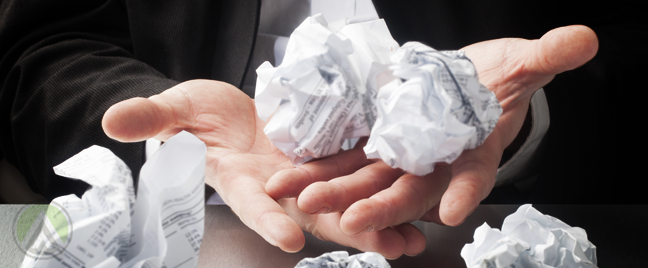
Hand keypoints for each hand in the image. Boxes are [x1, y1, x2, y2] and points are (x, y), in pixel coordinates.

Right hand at [102, 80, 423, 257]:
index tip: (287, 238)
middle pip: (313, 213)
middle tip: (382, 245)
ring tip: (411, 238)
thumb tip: (113, 120)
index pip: (253, 203)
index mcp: (241, 179)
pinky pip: (358, 174)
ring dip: (376, 219)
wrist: (229, 111)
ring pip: (343, 201)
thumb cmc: (199, 113)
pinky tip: (416, 199)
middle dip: (346, 230)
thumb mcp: (177, 110)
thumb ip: (154, 119)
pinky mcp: (327, 156)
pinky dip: (382, 188)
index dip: (267, 219)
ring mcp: (307, 174)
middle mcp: (279, 185)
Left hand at [266, 25, 598, 253]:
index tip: (452, 209)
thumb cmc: (498, 80)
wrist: (465, 82)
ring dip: (335, 191)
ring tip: (300, 198)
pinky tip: (290, 175)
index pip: (474, 174)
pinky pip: (345, 157)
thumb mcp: (522, 63)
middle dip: (380, 205)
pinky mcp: (376, 143)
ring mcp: (402, 155)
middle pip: (409, 189)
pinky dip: (320, 166)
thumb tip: (582, 40)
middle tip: (350, 219)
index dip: (465, 190)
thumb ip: (545, 57)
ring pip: (368, 178)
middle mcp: (436, 163)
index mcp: (475, 152)